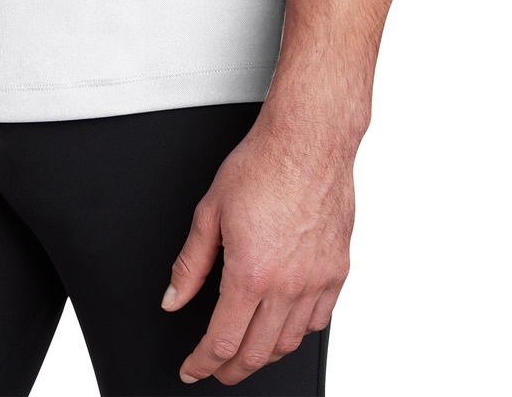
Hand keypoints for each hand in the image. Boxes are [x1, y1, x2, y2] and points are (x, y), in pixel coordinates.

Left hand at [161, 117, 354, 384]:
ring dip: (264, 355)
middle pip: (256, 354)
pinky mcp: (337, 271)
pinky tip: (284, 325)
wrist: (308, 141)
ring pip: (289, 343)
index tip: (192, 368)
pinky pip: (319, 321)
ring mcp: (317, 281)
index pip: (221, 342)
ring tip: (246, 350)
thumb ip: (190, 263)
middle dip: (229, 369)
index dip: (202, 364)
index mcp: (251, 274)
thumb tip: (174, 298)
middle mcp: (287, 286)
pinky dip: (297, 333)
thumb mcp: (210, 211)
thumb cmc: (262, 165)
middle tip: (214, 367)